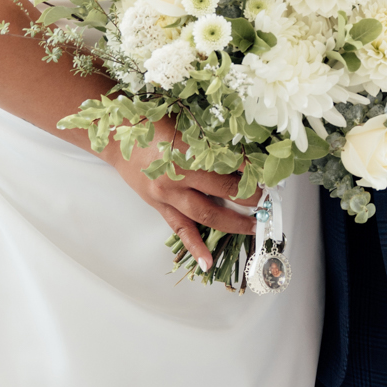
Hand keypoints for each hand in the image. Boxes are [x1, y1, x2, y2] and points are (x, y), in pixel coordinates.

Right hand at [106, 119, 258, 270]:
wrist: (118, 137)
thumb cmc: (152, 124)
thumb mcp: (185, 124)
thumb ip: (211, 140)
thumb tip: (242, 152)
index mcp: (188, 151)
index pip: (230, 165)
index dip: (251, 171)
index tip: (268, 175)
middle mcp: (179, 176)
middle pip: (224, 191)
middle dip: (250, 198)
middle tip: (268, 201)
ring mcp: (168, 194)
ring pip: (207, 215)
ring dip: (233, 223)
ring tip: (253, 227)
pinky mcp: (159, 206)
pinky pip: (180, 229)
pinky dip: (195, 246)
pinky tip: (207, 262)